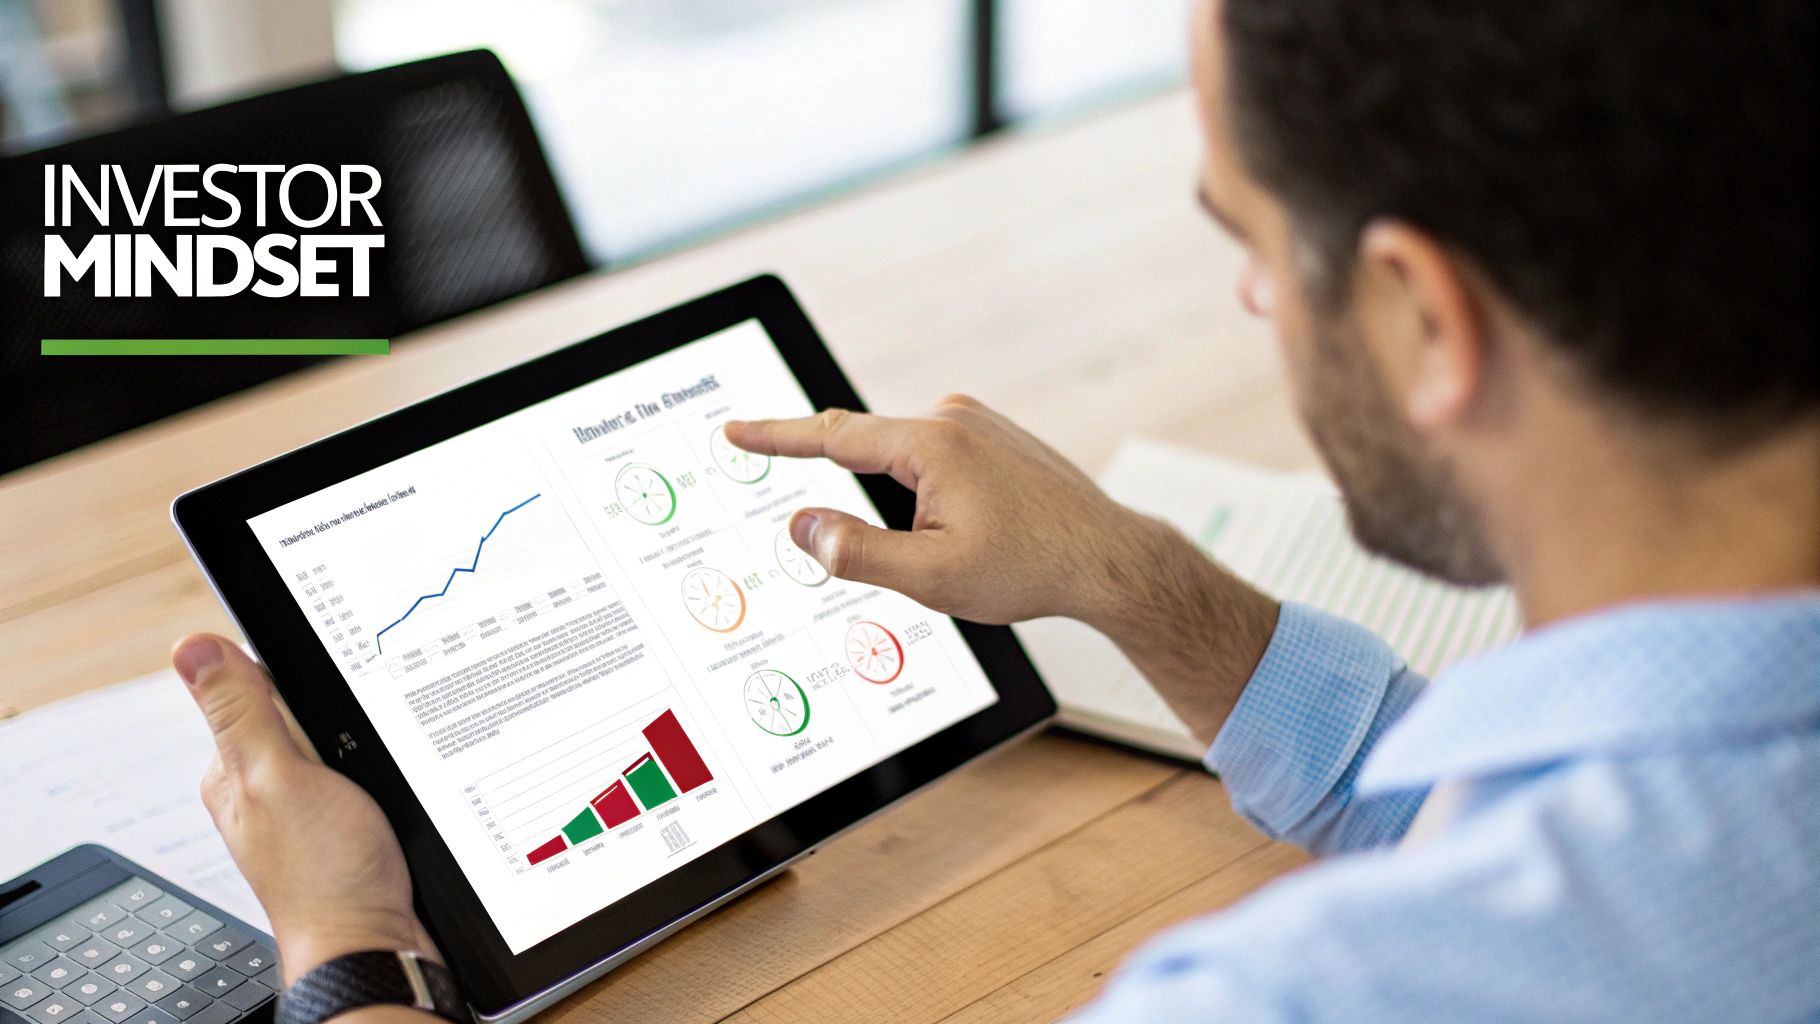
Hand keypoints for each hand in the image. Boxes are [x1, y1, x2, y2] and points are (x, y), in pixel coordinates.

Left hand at [172, 635, 436, 984]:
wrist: (373, 946)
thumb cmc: (323, 878)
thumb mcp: (278, 779)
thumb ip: (240, 714)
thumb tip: (191, 646)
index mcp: (232, 769)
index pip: (256, 686)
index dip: (296, 680)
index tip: (325, 706)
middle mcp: (263, 785)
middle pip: (302, 712)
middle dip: (336, 715)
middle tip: (354, 754)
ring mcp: (303, 806)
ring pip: (337, 741)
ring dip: (364, 744)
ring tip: (374, 778)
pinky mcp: (341, 822)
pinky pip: (358, 771)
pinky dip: (379, 771)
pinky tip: (388, 791)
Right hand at [725, 396, 1279, 743]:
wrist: (1109, 559)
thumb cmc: (1029, 569)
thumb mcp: (932, 577)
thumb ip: (857, 552)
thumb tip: (802, 526)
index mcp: (932, 444)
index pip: (832, 436)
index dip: (776, 437)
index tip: (734, 430)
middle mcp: (952, 417)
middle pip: (871, 456)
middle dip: (873, 508)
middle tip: (923, 554)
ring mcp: (975, 420)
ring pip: (903, 465)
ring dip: (910, 509)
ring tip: (974, 552)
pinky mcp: (991, 433)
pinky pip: (933, 462)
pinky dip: (931, 497)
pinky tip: (982, 535)